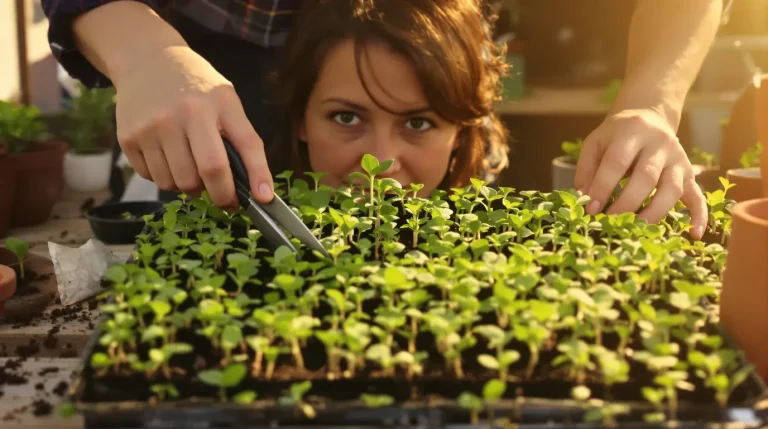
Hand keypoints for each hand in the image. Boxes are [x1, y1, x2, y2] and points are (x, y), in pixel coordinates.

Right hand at [113, 46, 273, 208]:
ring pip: (174, 184)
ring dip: (189, 187)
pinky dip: (165, 178)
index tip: (262, 200)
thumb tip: (259, 191)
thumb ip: (243, 140)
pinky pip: (151, 178)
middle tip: (224, 195)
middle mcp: (179, 115)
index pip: (236, 150)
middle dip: (219, 195)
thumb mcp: (227, 101)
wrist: (147, 60)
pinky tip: (169, 158)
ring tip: (193, 168)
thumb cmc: (196, 87)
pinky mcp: (127, 139)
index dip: (254, 178)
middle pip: (203, 176)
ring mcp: (149, 128)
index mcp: (211, 105)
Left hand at [573, 108, 706, 239]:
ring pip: (672, 188)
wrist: (649, 117)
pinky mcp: (689, 172)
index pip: (617, 161)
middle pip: (646, 176)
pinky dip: (699, 215)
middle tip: (611, 221)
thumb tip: (583, 199)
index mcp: (632, 131)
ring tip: (637, 228)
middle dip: (627, 202)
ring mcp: (678, 158)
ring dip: (655, 211)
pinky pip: (698, 195)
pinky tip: (694, 234)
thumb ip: (586, 169)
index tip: (591, 209)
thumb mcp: (596, 143)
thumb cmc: (616, 136)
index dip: (603, 186)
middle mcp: (660, 143)